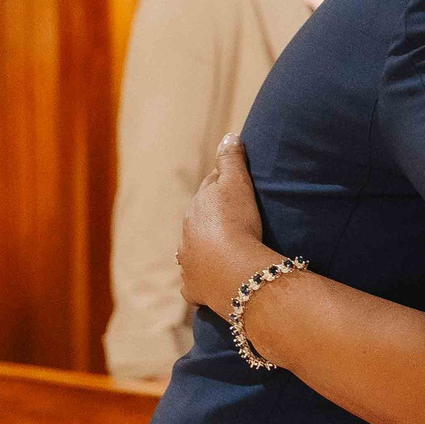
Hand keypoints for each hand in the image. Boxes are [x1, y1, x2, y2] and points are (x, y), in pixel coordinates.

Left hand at [179, 135, 274, 317]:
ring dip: (204, 250)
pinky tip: (212, 283)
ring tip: (222, 253)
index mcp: (197, 208)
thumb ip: (231, 160)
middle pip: (199, 221)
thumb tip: (229, 135)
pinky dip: (202, 282)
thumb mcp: (237, 185)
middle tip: (234, 220)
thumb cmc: (237, 223)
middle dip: (211, 219)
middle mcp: (186, 235)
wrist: (233, 271)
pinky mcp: (194, 288)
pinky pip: (196, 284)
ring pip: (193, 252)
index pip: (210, 189)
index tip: (237, 186)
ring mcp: (188, 264)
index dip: (223, 186)